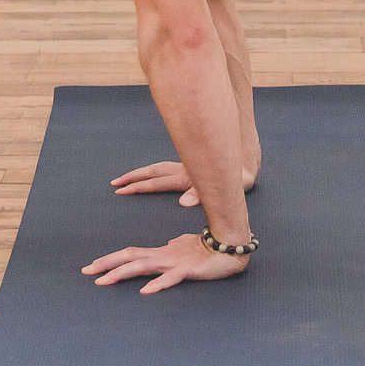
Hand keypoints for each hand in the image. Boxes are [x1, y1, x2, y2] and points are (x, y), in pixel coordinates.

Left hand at [83, 232, 250, 293]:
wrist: (229, 246)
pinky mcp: (188, 270)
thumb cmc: (207, 248)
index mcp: (160, 253)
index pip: (130, 254)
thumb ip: (172, 248)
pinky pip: (170, 279)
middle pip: (129, 258)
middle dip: (106, 264)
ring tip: (104, 281)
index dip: (110, 259)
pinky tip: (145, 291)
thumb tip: (165, 246)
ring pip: (143, 267)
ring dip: (122, 274)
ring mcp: (174, 263)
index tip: (92, 266)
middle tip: (86, 271)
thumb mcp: (184, 248)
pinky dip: (157, 284)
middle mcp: (163, 256)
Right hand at [110, 160, 257, 206]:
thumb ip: (203, 195)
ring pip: (158, 169)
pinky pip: (166, 169)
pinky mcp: (191, 169)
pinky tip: (149, 176)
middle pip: (153, 173)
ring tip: (125, 179)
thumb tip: (183, 203)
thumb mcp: (224, 187)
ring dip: (141, 174)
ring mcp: (187, 168)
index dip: (138, 187)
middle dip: (133, 178)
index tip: (121, 190)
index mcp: (189, 177)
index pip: (157, 182)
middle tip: (115, 184)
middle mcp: (185, 171)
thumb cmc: (241, 177)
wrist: (249, 162)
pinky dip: (153, 172)